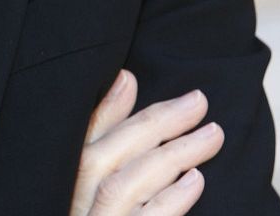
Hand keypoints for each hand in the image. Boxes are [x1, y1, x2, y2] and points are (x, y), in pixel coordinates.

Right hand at [69, 69, 224, 214]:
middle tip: (198, 103)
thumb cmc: (93, 205)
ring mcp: (100, 215)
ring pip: (131, 181)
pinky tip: (196, 180)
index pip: (91, 130)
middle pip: (116, 151)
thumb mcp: (86, 168)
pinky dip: (171, 198)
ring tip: (211, 136)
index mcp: (68, 168)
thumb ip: (102, 125)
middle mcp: (78, 190)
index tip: (138, 80)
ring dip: (173, 154)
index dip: (116, 105)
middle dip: (159, 123)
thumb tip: (125, 78)